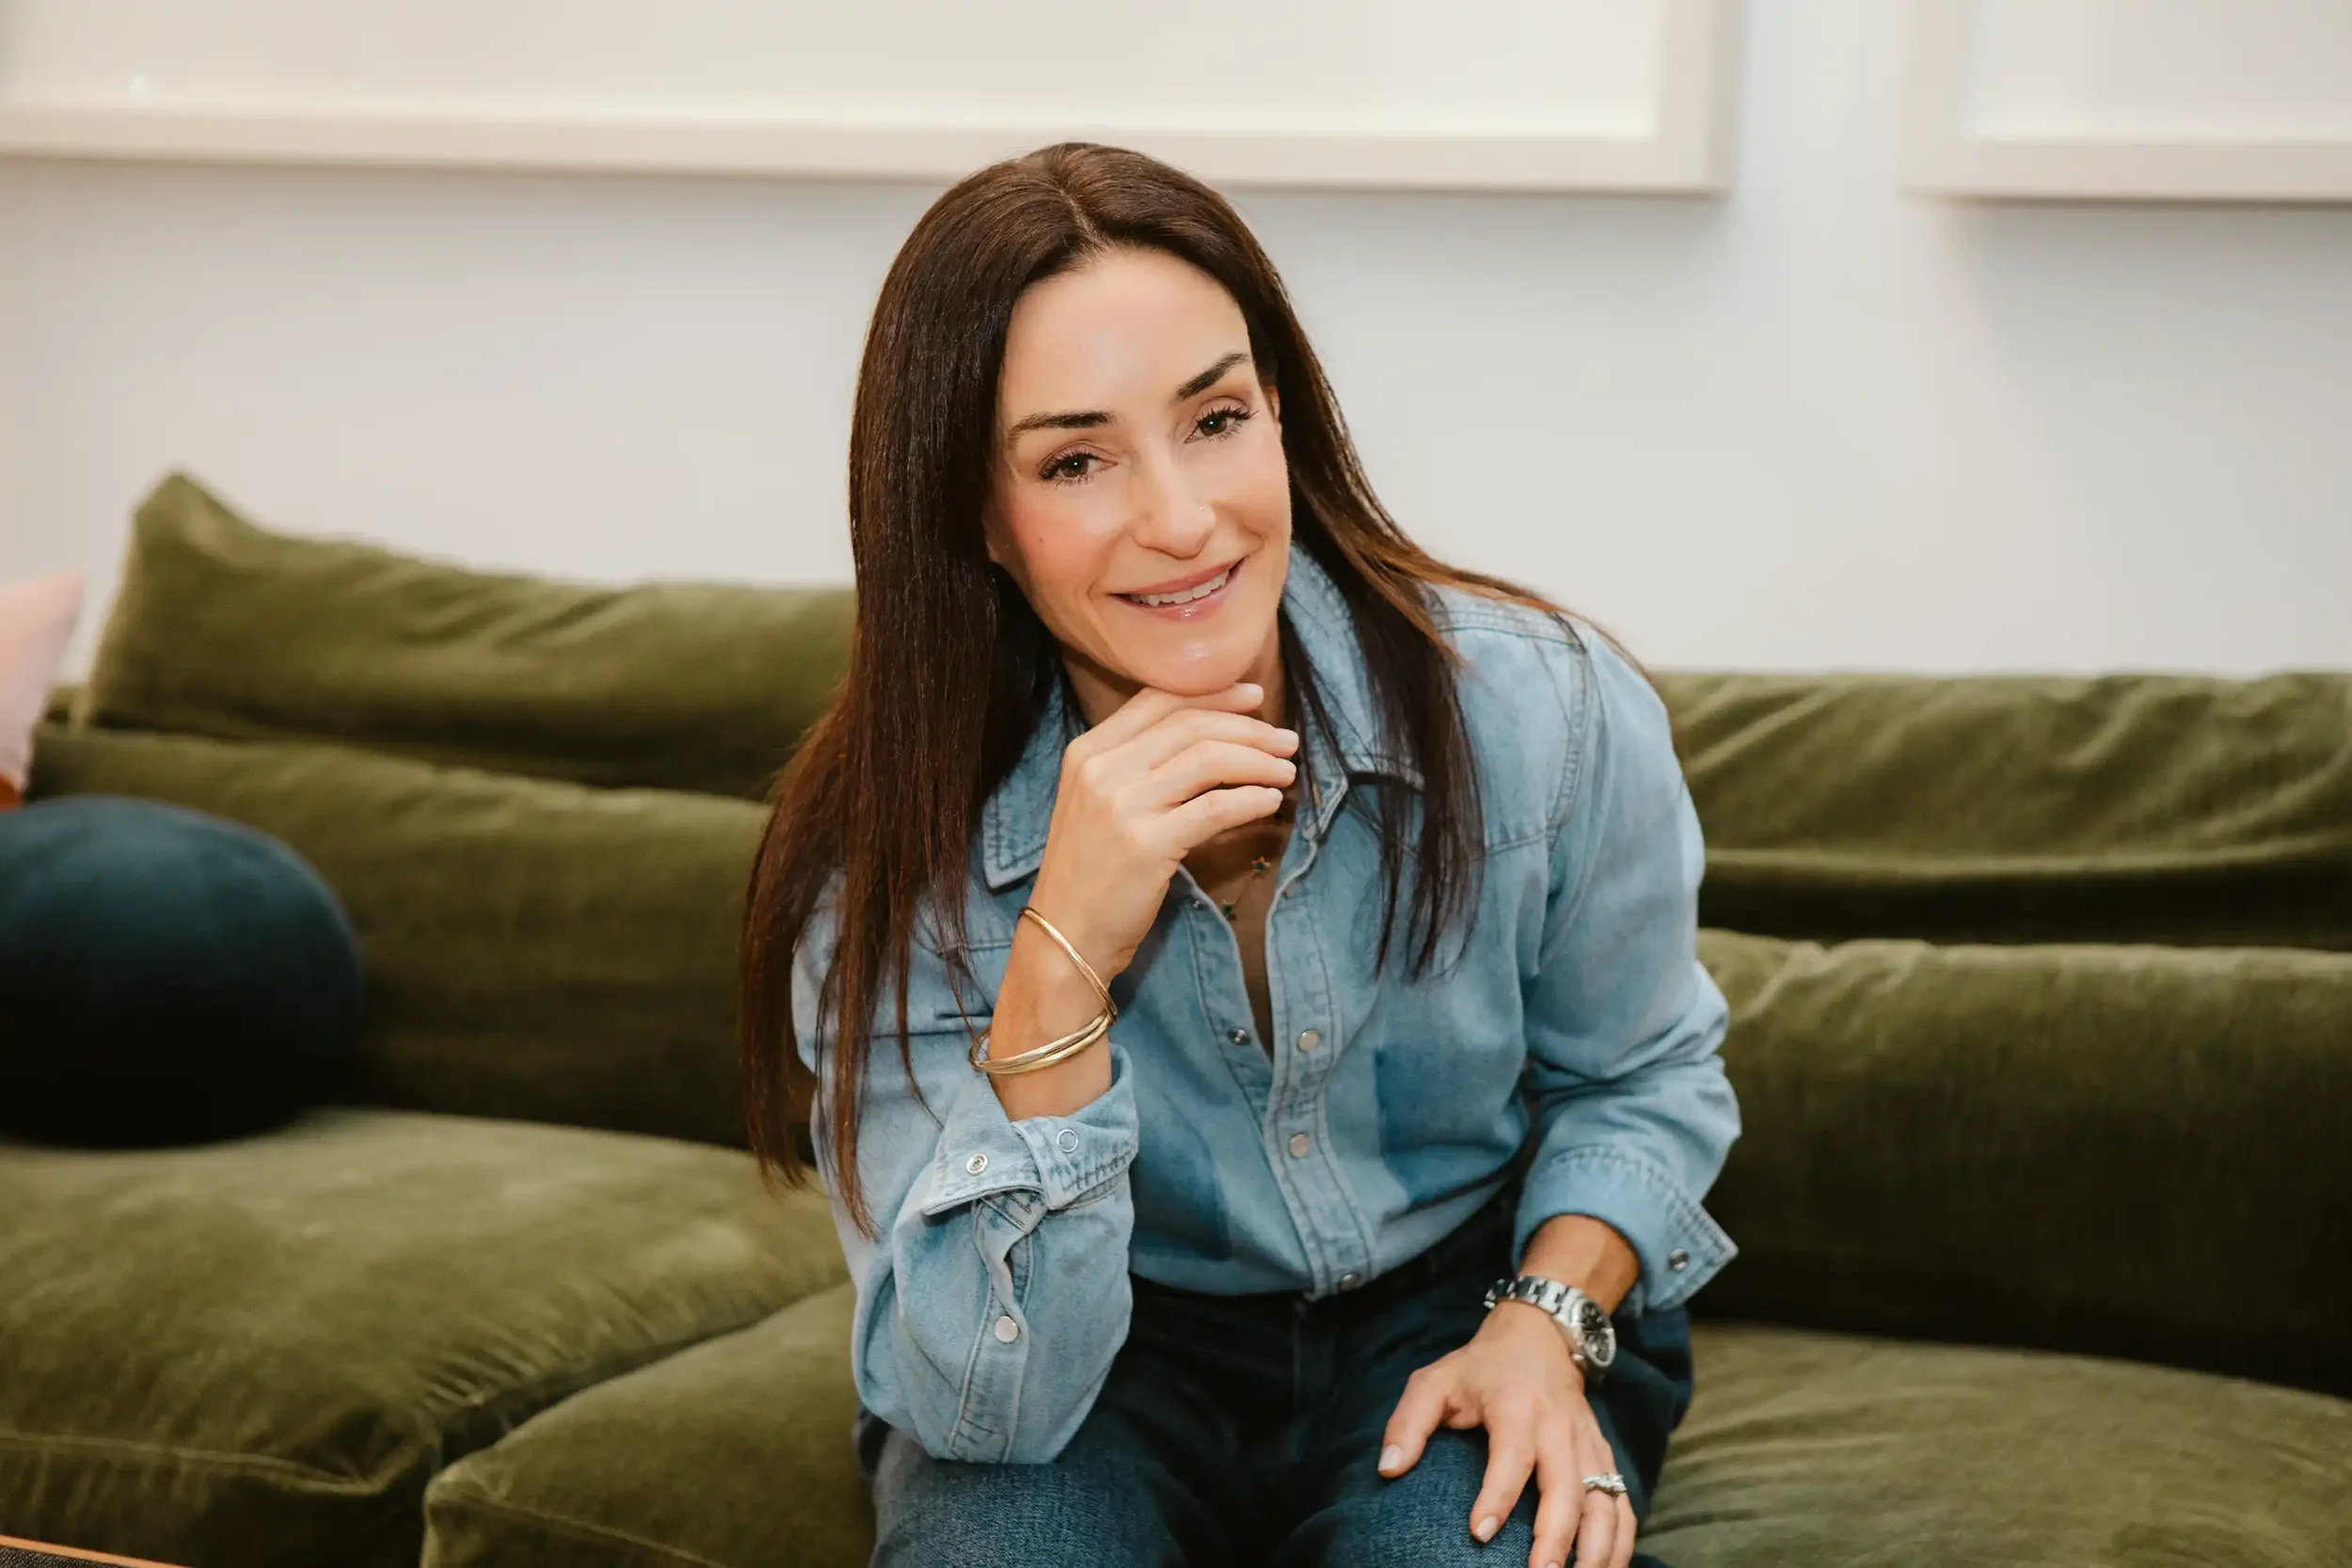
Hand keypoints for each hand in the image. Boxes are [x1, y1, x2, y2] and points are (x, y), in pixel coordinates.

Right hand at [1029, 679, 1297, 982]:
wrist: (1065, 934)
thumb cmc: (1090, 871)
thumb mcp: (1099, 802)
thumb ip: (1137, 764)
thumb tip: (1208, 734)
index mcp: (1087, 750)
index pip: (1159, 699)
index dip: (1214, 692)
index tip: (1254, 696)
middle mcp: (1102, 768)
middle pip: (1191, 725)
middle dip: (1248, 728)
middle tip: (1286, 740)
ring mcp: (1123, 805)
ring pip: (1209, 759)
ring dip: (1258, 761)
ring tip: (1286, 771)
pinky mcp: (1148, 843)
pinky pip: (1215, 807)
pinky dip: (1251, 799)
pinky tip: (1269, 803)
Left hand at [1378, 1302, 1636, 1567]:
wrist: (1540, 1338)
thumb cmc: (1480, 1368)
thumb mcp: (1435, 1380)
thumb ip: (1407, 1423)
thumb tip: (1388, 1469)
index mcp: (1517, 1407)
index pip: (1512, 1455)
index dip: (1498, 1495)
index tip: (1480, 1533)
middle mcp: (1560, 1428)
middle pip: (1567, 1488)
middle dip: (1555, 1538)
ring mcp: (1588, 1445)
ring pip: (1605, 1503)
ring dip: (1598, 1549)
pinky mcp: (1604, 1458)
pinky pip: (1622, 1506)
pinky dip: (1620, 1542)